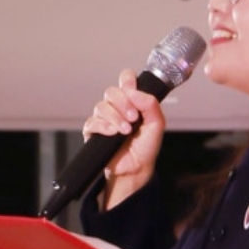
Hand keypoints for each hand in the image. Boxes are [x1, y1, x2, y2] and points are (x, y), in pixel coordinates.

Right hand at [83, 68, 165, 207]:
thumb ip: (151, 105)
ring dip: (115, 117)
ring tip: (125, 130)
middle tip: (133, 117)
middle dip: (123, 103)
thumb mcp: (157, 124)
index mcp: (132, 102)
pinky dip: (103, 126)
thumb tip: (135, 92)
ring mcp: (104, 118)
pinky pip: (92, 121)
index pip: (126, 79)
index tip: (133, 92)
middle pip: (111, 91)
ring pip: (101, 106)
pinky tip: (113, 134)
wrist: (136, 169)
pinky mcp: (93, 131)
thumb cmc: (145, 148)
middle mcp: (117, 107)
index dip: (128, 81)